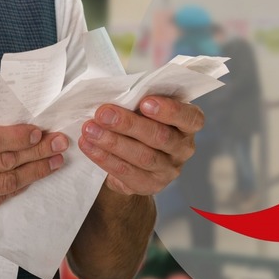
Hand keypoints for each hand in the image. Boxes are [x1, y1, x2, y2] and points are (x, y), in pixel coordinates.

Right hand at [0, 121, 68, 227]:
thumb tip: (10, 120)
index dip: (18, 137)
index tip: (39, 132)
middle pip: (2, 163)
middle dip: (36, 152)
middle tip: (59, 143)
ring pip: (5, 185)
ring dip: (35, 172)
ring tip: (54, 161)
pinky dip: (17, 188)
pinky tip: (32, 178)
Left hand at [79, 96, 203, 195]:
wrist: (132, 157)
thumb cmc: (141, 121)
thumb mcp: (146, 108)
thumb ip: (139, 100)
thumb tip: (114, 93)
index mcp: (189, 124)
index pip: (190, 118)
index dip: (170, 110)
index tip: (145, 102)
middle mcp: (183, 148)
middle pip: (160, 137)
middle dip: (129, 124)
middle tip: (103, 113)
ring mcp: (169, 170)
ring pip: (143, 156)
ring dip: (113, 142)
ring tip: (90, 129)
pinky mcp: (150, 185)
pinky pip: (126, 172)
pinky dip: (104, 158)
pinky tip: (89, 146)